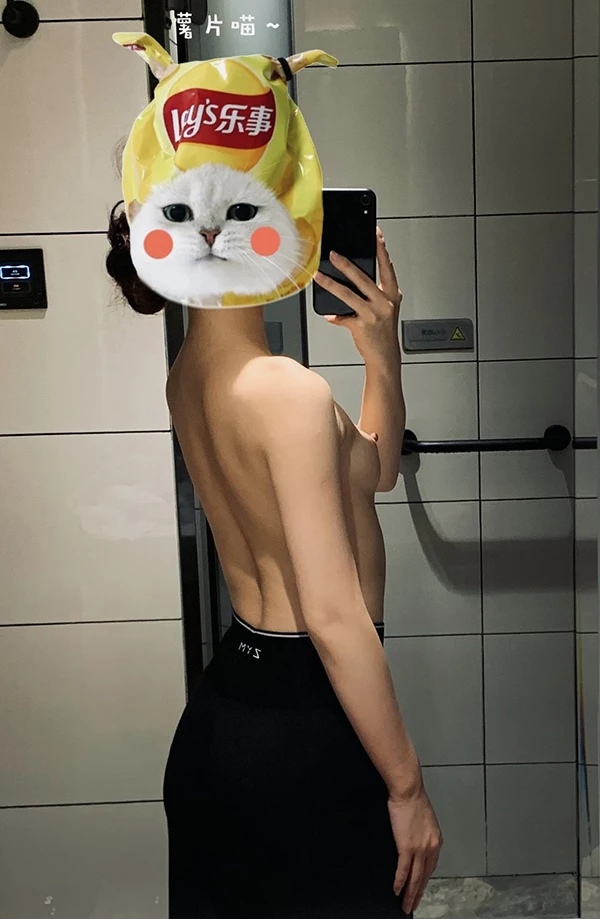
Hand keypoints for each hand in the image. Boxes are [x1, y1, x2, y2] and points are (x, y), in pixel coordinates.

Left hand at [314, 227, 402, 361]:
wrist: (385, 357)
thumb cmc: (384, 332)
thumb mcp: (385, 308)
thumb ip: (375, 293)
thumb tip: (355, 279)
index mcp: (392, 294)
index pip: (387, 267)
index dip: (382, 249)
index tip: (376, 234)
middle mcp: (384, 302)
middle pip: (363, 278)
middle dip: (346, 264)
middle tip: (334, 254)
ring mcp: (373, 314)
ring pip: (348, 294)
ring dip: (331, 284)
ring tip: (320, 275)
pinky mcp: (362, 326)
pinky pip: (343, 318)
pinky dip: (334, 316)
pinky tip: (328, 314)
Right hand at [387, 786, 442, 913]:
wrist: (408, 791)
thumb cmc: (413, 800)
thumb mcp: (424, 820)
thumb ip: (423, 835)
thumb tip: (417, 842)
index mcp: (436, 840)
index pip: (430, 867)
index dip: (424, 881)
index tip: (420, 890)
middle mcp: (431, 847)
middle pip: (424, 876)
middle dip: (418, 893)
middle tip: (413, 905)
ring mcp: (419, 848)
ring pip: (415, 878)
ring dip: (410, 894)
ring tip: (405, 905)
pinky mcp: (407, 847)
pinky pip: (403, 870)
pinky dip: (400, 882)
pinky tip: (397, 890)